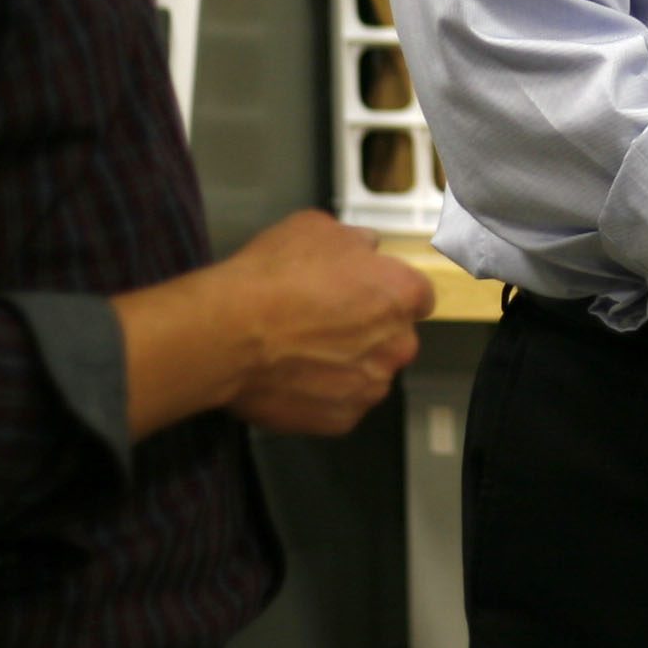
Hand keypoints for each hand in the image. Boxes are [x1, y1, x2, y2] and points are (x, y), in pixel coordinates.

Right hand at [117, 211, 434, 440]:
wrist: (229, 333)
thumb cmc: (273, 276)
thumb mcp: (315, 228)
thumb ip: (354, 241)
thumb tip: (365, 248)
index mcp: (401, 293)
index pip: (418, 296)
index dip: (388, 292)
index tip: (365, 293)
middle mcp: (398, 344)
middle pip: (395, 338)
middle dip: (369, 331)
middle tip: (325, 320)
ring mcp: (370, 387)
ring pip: (368, 374)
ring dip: (347, 364)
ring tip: (301, 351)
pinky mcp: (342, 420)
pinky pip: (340, 404)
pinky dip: (322, 394)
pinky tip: (292, 376)